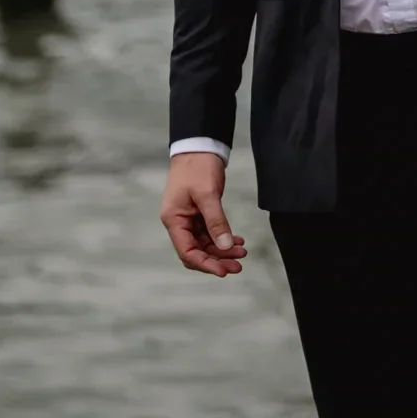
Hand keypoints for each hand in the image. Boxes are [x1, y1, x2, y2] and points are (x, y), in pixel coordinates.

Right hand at [161, 151, 247, 276]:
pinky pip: (210, 232)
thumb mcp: (208, 194)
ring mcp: (189, 219)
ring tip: (242, 253)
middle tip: (238, 265)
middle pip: (197, 251)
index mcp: (174, 220)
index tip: (224, 271)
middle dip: (217, 259)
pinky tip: (237, 241)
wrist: (200, 146)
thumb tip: (225, 246)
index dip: (205, 264)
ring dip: (223, 250)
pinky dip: (223, 238)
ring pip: (205, 243)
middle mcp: (179, 223)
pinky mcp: (200, 213)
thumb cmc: (198, 167)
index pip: (187, 252)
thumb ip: (216, 221)